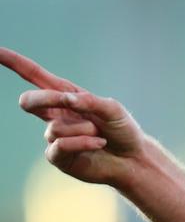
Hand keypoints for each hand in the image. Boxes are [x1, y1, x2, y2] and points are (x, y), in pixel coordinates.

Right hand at [2, 47, 144, 185]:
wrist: (133, 159)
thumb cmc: (122, 130)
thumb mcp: (113, 109)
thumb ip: (90, 101)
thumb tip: (66, 99)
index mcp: (65, 96)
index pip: (34, 76)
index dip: (13, 62)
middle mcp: (56, 115)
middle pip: (28, 101)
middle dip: (45, 99)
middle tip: (68, 102)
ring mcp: (55, 137)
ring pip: (55, 127)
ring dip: (83, 129)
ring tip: (99, 133)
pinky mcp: (59, 157)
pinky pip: (59, 146)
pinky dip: (82, 142)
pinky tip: (98, 143)